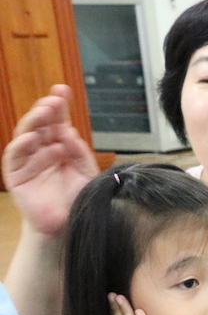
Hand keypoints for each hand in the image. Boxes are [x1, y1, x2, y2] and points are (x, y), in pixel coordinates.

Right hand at [1, 86, 96, 237]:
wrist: (66, 225)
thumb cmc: (76, 198)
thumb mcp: (85, 173)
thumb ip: (79, 153)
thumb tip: (69, 131)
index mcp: (59, 147)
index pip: (57, 123)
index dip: (59, 107)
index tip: (63, 89)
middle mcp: (41, 150)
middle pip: (41, 125)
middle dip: (47, 110)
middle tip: (55, 99)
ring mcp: (27, 160)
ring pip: (26, 135)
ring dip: (35, 122)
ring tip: (47, 112)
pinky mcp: (15, 173)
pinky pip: (15, 155)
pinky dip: (23, 144)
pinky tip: (33, 137)